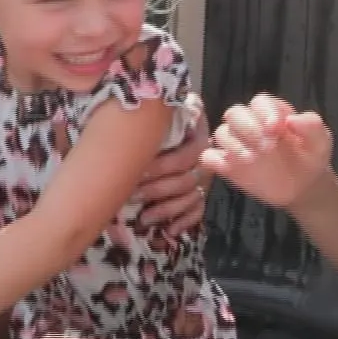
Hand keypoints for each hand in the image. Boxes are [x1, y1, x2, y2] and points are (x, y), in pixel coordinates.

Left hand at [134, 94, 213, 233]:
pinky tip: (171, 230)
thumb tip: (142, 108)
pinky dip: (185, 221)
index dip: (162, 167)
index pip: (186, 156)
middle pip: (187, 180)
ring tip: (144, 218)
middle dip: (158, 191)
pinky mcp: (200, 193)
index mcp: (197, 134)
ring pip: (191, 198)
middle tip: (133, 196)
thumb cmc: (157, 117)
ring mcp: (204, 177)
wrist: (165, 117)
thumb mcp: (161, 109)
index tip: (138, 171)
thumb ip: (158, 111)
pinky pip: (198, 210)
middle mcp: (204, 157)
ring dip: (167, 210)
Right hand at [200, 94, 333, 209]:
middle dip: (248, 128)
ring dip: (234, 145)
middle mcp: (251, 124)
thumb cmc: (311, 157)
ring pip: (221, 134)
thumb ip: (312, 126)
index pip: (259, 102)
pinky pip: (209, 157)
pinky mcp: (227, 165)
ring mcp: (237, 144)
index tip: (275, 128)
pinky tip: (229, 167)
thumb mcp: (321, 141)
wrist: (304, 186)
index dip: (264, 112)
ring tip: (252, 160)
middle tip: (266, 147)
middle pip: (234, 113)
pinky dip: (213, 160)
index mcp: (272, 112)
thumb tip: (293, 119)